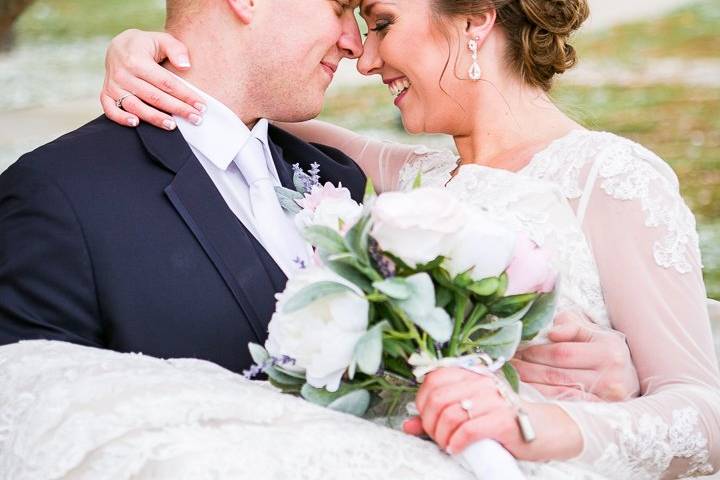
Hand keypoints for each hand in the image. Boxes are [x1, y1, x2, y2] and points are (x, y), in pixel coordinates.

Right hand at [101, 29, 205, 129]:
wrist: (119, 46)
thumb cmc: (145, 45)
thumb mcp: (161, 40)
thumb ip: (176, 50)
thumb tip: (186, 65)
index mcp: (137, 60)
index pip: (166, 82)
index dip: (185, 95)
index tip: (201, 106)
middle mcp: (123, 74)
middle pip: (154, 97)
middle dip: (178, 109)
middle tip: (196, 119)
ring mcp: (113, 85)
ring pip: (136, 106)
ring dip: (155, 118)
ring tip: (173, 126)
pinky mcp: (106, 94)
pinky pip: (111, 110)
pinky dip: (121, 119)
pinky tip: (136, 124)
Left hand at [404, 368, 582, 460]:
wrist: (547, 430)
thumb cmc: (505, 421)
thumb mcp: (471, 414)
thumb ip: (439, 416)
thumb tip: (409, 424)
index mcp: (473, 375)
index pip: (434, 378)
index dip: (423, 401)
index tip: (427, 418)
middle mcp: (482, 383)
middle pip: (436, 398)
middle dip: (429, 422)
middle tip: (437, 436)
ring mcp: (493, 400)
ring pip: (449, 415)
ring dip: (441, 436)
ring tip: (448, 444)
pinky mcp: (504, 421)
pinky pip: (468, 430)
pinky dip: (456, 442)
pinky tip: (457, 448)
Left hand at [511, 310, 639, 400]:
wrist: (629, 379)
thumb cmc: (605, 351)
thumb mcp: (594, 332)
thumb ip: (572, 326)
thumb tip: (552, 331)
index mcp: (609, 350)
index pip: (561, 352)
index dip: (535, 351)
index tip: (516, 349)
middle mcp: (610, 376)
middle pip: (556, 373)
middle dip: (527, 368)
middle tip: (507, 363)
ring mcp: (605, 399)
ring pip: (557, 391)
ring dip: (530, 384)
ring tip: (512, 376)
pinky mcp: (598, 413)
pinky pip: (564, 405)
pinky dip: (543, 398)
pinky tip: (527, 392)